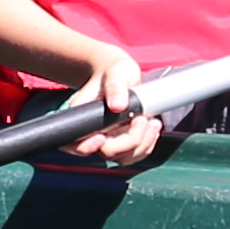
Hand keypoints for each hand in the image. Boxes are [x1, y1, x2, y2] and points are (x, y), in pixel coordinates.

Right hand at [48, 41, 161, 164]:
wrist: (121, 74)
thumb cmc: (114, 71)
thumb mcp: (116, 72)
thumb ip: (115, 87)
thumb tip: (117, 105)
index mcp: (82, 115)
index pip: (76, 143)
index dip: (87, 147)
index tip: (102, 137)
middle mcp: (93, 132)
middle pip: (106, 152)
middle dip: (129, 140)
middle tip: (141, 119)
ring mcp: (109, 139)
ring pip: (123, 157)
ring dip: (142, 144)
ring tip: (152, 123)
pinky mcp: (122, 141)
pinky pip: (134, 153)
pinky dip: (147, 144)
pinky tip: (153, 127)